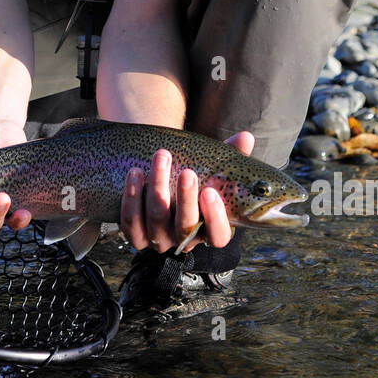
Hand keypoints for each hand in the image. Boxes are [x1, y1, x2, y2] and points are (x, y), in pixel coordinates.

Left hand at [120, 131, 254, 252]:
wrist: (162, 182)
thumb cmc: (195, 177)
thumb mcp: (214, 168)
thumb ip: (232, 155)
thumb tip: (245, 138)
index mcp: (209, 229)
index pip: (218, 237)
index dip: (215, 218)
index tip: (210, 192)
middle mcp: (184, 240)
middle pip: (185, 226)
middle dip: (185, 198)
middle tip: (186, 171)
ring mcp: (159, 240)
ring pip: (156, 220)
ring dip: (157, 187)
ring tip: (160, 157)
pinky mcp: (136, 236)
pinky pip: (131, 222)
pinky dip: (131, 198)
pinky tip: (135, 173)